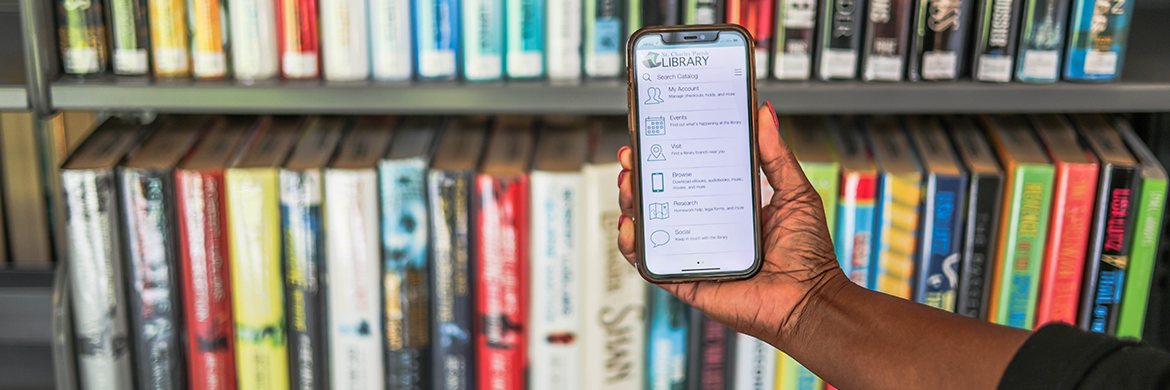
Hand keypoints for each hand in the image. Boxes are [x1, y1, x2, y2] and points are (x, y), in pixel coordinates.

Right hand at [616, 102, 846, 346]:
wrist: (809, 300)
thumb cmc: (807, 253)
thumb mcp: (794, 192)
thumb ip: (776, 154)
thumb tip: (764, 112)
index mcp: (725, 208)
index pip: (686, 178)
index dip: (663, 158)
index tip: (650, 137)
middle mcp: (704, 230)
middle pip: (659, 199)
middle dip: (638, 176)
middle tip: (632, 157)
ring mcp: (692, 256)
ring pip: (647, 228)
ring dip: (630, 204)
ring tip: (628, 184)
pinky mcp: (685, 282)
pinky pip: (649, 265)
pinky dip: (632, 247)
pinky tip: (630, 226)